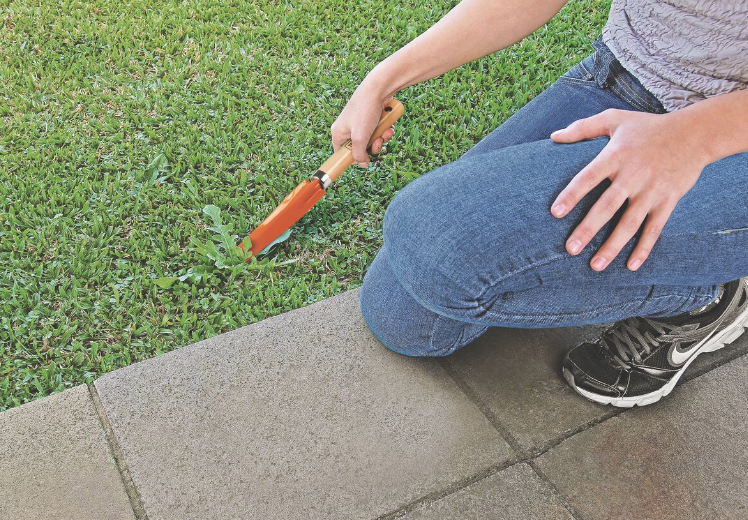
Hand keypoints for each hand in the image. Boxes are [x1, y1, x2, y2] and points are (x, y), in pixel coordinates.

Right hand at [331, 80, 395, 167]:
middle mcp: (347, 128)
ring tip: (385, 132)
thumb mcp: (360, 137)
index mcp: (338, 133)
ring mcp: (359, 123)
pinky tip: (389, 127)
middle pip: (359, 149)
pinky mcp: (370, 119)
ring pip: (371, 141)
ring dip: (381, 139)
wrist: (378, 89)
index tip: (364, 160)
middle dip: (372, 147)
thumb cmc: (365, 111)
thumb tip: (362, 165)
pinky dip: (384, 131)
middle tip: (377, 142)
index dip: (353, 159)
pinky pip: (377, 132)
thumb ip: (359, 154)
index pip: (341, 154)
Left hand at [550, 109, 710, 271]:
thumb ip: (583, 128)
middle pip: (607, 206)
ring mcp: (652, 190)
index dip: (572, 194)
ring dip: (612, 246)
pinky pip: (654, 228)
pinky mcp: (668, 201)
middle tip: (570, 249)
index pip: (589, 177)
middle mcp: (633, 175)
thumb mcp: (615, 119)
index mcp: (616, 155)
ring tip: (594, 266)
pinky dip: (644, 248)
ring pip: (630, 223)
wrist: (695, 133)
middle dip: (588, 229)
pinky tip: (631, 266)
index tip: (555, 213)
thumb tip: (553, 137)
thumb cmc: (648, 127)